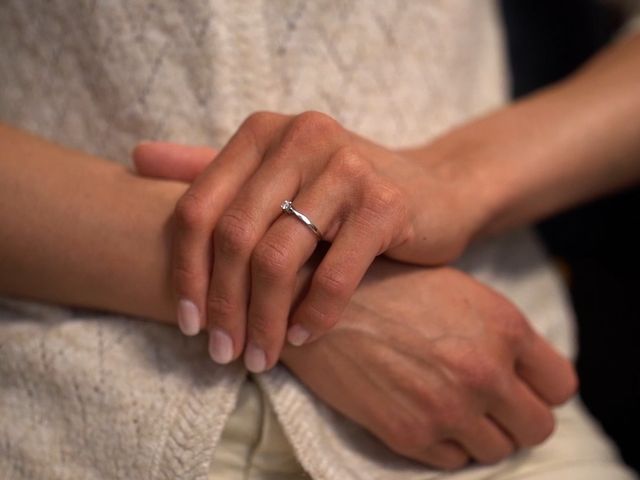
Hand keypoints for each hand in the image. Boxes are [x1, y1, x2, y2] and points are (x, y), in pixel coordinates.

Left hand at [133, 113, 486, 371]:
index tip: (188, 324)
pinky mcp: (385, 204)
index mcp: (264, 132)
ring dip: (263, 321)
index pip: (199, 208)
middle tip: (222, 352)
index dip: (185, 272)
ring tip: (259, 356)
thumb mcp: (275, 175)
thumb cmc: (340, 194)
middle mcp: (302, 139)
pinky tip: (302, 338)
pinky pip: (334, 275)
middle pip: (235, 236)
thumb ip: (209, 167)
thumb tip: (137, 158)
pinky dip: (313, 315)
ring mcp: (347, 168)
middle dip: (223, 306)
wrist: (432, 192)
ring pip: (280, 260)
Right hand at [281, 259, 576, 469]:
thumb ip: (497, 331)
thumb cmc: (384, 284)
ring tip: (451, 408)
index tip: (521, 387)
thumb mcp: (456, 289)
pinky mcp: (410, 434)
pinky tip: (420, 413)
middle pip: (538, 428)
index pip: (561, 386)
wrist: (316, 297)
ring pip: (497, 451)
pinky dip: (443, 444)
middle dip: (516, 418)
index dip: (542, 388)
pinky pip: (451, 461)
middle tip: (489, 406)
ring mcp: (448, 408)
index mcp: (504, 327)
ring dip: (479, 434)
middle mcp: (485, 371)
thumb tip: (520, 366)